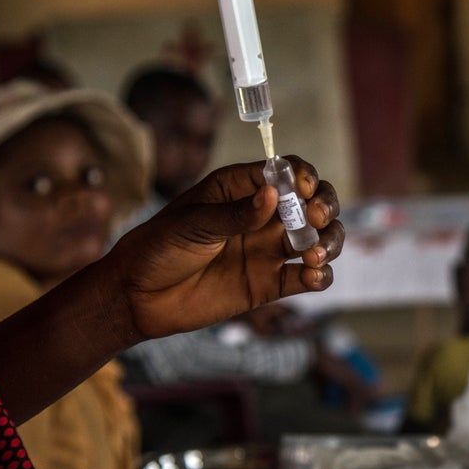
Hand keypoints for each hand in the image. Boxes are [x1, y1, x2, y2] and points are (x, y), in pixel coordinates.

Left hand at [110, 157, 342, 340]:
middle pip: (314, 203)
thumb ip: (235, 214)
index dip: (303, 176)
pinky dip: (320, 276)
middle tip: (316, 219)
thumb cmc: (159, 247)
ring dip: (330, 241)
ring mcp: (270, 250)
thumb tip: (272, 195)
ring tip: (315, 254)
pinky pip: (308, 278)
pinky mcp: (271, 284)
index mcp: (243, 189)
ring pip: (320, 238)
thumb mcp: (193, 224)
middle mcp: (263, 216)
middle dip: (325, 206)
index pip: (286, 172)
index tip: (303, 190)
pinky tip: (312, 276)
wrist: (138, 297)